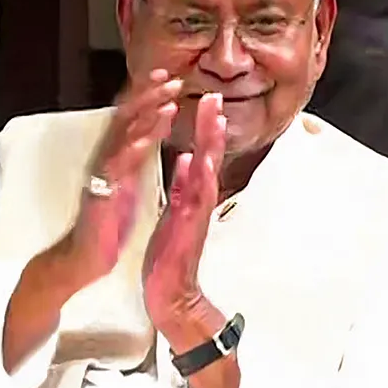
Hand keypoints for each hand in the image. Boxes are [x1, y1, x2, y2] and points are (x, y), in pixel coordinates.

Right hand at [69, 69, 181, 285]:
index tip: (167, 75)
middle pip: (126, 118)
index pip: (131, 118)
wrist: (84, 256)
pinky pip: (116, 170)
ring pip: (122, 138)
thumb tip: (149, 132)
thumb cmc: (108, 220)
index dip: (147, 95)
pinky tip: (145, 140)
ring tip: (167, 99)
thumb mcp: (128, 181)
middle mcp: (106, 159)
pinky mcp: (102, 195)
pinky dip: (131, 153)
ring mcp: (102, 175)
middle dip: (149, 95)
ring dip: (145, 117)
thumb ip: (136, 156)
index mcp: (116, 156)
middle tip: (172, 77)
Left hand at [142, 93, 226, 324]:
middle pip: (209, 155)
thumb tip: (186, 159)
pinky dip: (197, 178)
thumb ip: (183, 185)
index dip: (205, 126)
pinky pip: (194, 198)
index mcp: (193, 194)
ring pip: (206, 170)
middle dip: (212, 125)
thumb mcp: (176, 212)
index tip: (208, 100)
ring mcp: (196, 212)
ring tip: (214, 119)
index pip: (202, 152)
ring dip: (211, 145)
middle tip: (215, 96)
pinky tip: (197, 161)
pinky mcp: (187, 226)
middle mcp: (199, 199)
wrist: (172, 291)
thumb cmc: (172, 255)